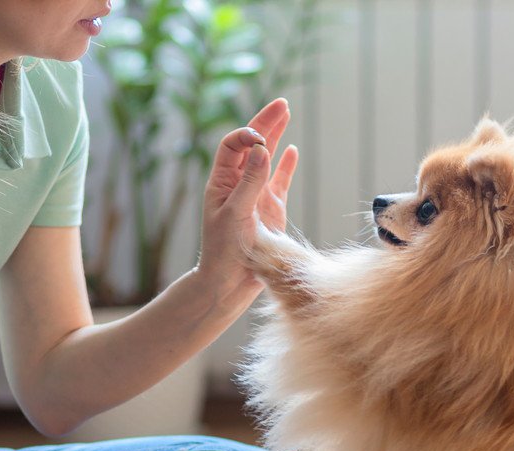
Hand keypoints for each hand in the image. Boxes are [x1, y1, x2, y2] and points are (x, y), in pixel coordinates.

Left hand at [197, 98, 298, 304]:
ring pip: (267, 159)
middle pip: (252, 145)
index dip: (247, 136)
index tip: (261, 138)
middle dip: (265, 123)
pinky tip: (292, 150)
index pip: (234, 146)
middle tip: (281, 104)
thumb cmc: (224, 252)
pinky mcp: (271, 211)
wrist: (229, 284)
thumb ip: (250, 182)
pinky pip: (279, 182)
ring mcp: (256, 197)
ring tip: (286, 113)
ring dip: (276, 136)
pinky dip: (285, 166)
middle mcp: (238, 185)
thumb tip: (263, 148)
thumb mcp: (235, 215)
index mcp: (221, 182)